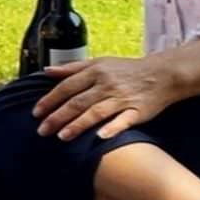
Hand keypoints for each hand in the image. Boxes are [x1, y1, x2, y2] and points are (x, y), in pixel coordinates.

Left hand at [33, 56, 178, 140]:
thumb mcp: (99, 63)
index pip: (67, 86)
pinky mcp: (138, 111)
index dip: (50, 100)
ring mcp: (123, 98)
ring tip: (62, 137)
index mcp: (96, 72)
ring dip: (79, 124)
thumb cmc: (126, 70)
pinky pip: (124, 120)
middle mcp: (107, 84)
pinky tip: (100, 137)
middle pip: (78, 102)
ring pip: (97, 112)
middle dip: (58, 116)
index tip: (36, 112)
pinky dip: (112, 128)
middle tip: (42, 130)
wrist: (163, 74)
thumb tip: (46, 70)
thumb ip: (72, 68)